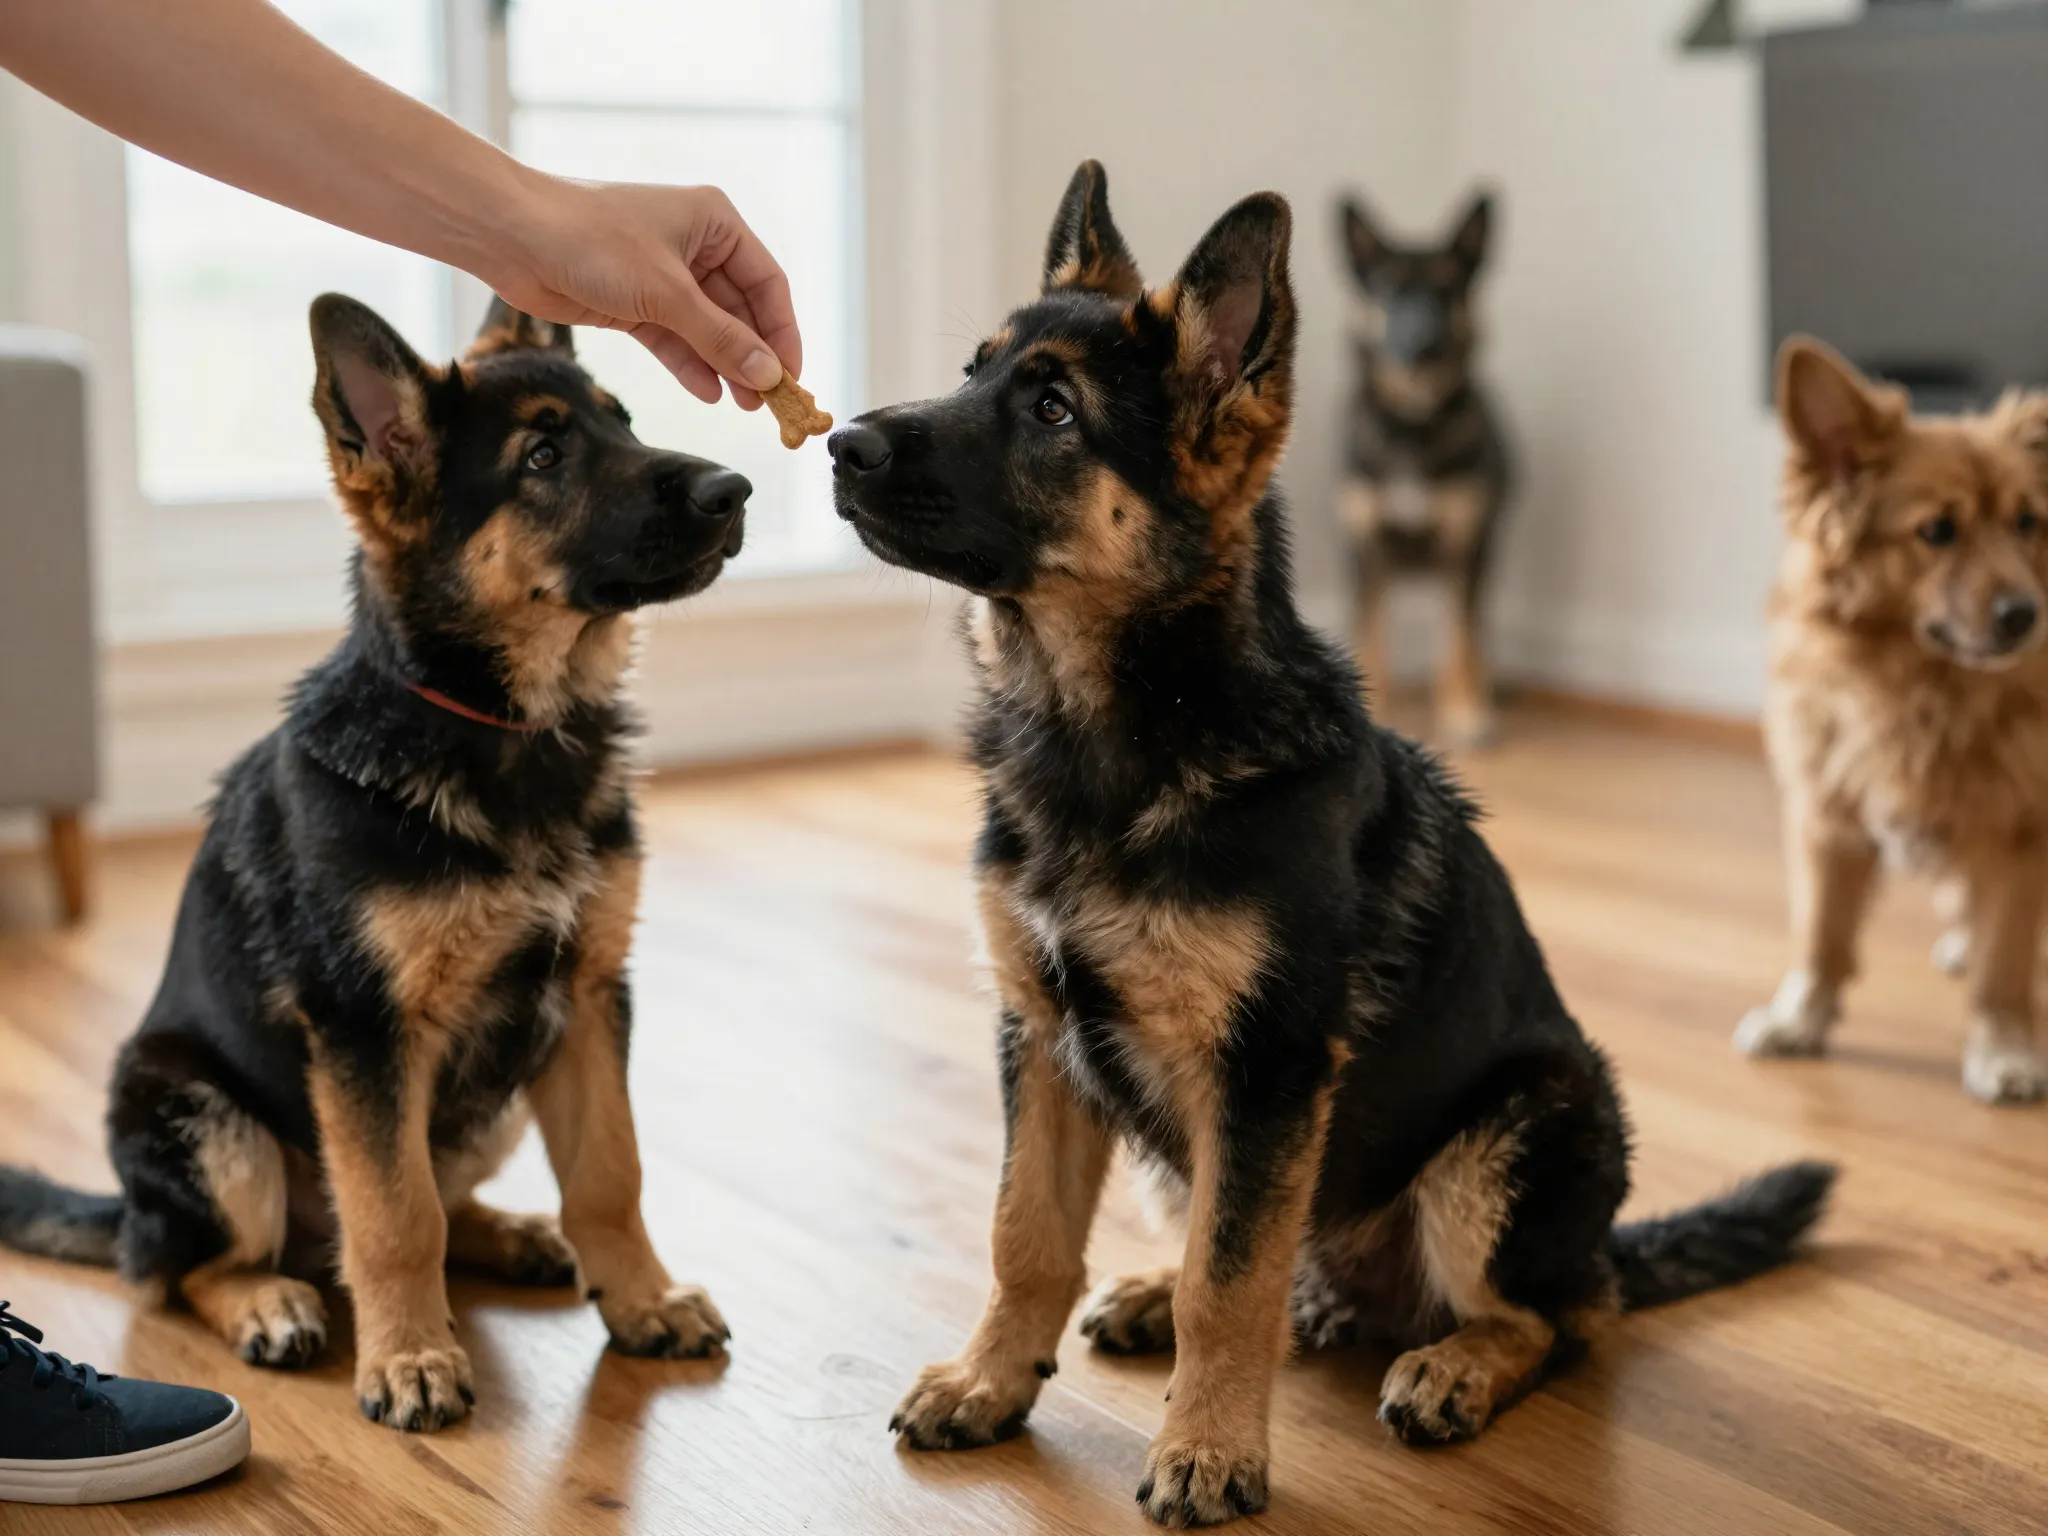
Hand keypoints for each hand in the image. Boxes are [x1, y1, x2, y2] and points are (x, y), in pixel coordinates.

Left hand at [487, 176, 802, 409]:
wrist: (512, 235)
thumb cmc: (591, 239)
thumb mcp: (667, 294)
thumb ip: (721, 339)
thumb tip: (768, 375)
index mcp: (715, 222)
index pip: (768, 283)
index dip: (783, 332)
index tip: (792, 376)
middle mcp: (694, 245)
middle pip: (740, 310)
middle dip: (754, 355)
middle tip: (771, 401)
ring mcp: (663, 275)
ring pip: (707, 328)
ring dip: (725, 365)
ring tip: (745, 405)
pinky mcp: (634, 302)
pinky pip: (674, 339)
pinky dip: (690, 364)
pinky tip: (709, 391)